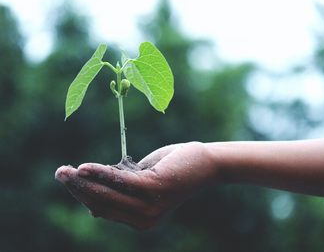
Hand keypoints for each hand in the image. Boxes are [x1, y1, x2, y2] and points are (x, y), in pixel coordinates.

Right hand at [55, 142, 216, 228]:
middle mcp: (143, 219)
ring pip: (108, 194)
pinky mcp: (154, 189)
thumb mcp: (142, 182)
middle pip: (102, 203)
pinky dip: (101, 174)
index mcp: (140, 219)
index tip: (69, 180)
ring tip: (65, 171)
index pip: (104, 209)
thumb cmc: (172, 169)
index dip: (83, 195)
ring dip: (84, 182)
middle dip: (77, 189)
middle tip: (59, 173)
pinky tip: (85, 167)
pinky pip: (121, 182)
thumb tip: (92, 207)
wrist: (204, 163)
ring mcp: (149, 207)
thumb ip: (121, 192)